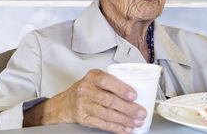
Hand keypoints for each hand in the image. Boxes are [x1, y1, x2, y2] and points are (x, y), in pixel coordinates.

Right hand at [23, 69, 145, 133]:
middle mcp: (85, 90)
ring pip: (106, 114)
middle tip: (140, 112)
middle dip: (127, 108)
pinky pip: (102, 124)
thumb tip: (139, 89)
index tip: (134, 95)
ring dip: (124, 120)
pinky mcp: (83, 119)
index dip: (121, 88)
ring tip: (136, 122)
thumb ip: (113, 82)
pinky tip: (126, 128)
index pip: (106, 81)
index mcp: (92, 77)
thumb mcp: (97, 78)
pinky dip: (116, 127)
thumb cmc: (87, 88)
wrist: (66, 102)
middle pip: (108, 100)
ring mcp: (83, 105)